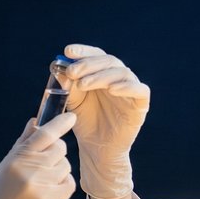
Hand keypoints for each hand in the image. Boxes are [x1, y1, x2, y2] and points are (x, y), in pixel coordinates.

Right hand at [0, 113, 76, 198]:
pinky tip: (46, 192)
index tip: (71, 117)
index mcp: (17, 161)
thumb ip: (22, 145)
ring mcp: (45, 189)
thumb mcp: (3, 169)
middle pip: (60, 149)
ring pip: (66, 166)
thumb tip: (35, 123)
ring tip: (39, 182)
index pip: (44, 135)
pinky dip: (61, 184)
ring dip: (57, 170)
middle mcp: (32, 173)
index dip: (60, 123)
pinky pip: (69, 183)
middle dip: (54, 152)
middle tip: (42, 163)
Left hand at [61, 43, 149, 198]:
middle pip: (108, 61)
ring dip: (101, 76)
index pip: (96, 55)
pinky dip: (127, 87)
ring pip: (122, 73)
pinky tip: (112, 90)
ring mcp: (130, 90)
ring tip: (83, 84)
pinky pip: (140, 90)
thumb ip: (69, 85)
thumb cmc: (85, 122)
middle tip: (72, 72)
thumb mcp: (73, 101)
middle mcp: (117, 78)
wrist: (96, 147)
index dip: (84, 51)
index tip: (67, 51)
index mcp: (102, 74)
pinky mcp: (140, 104)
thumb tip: (58, 67)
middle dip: (88, 64)